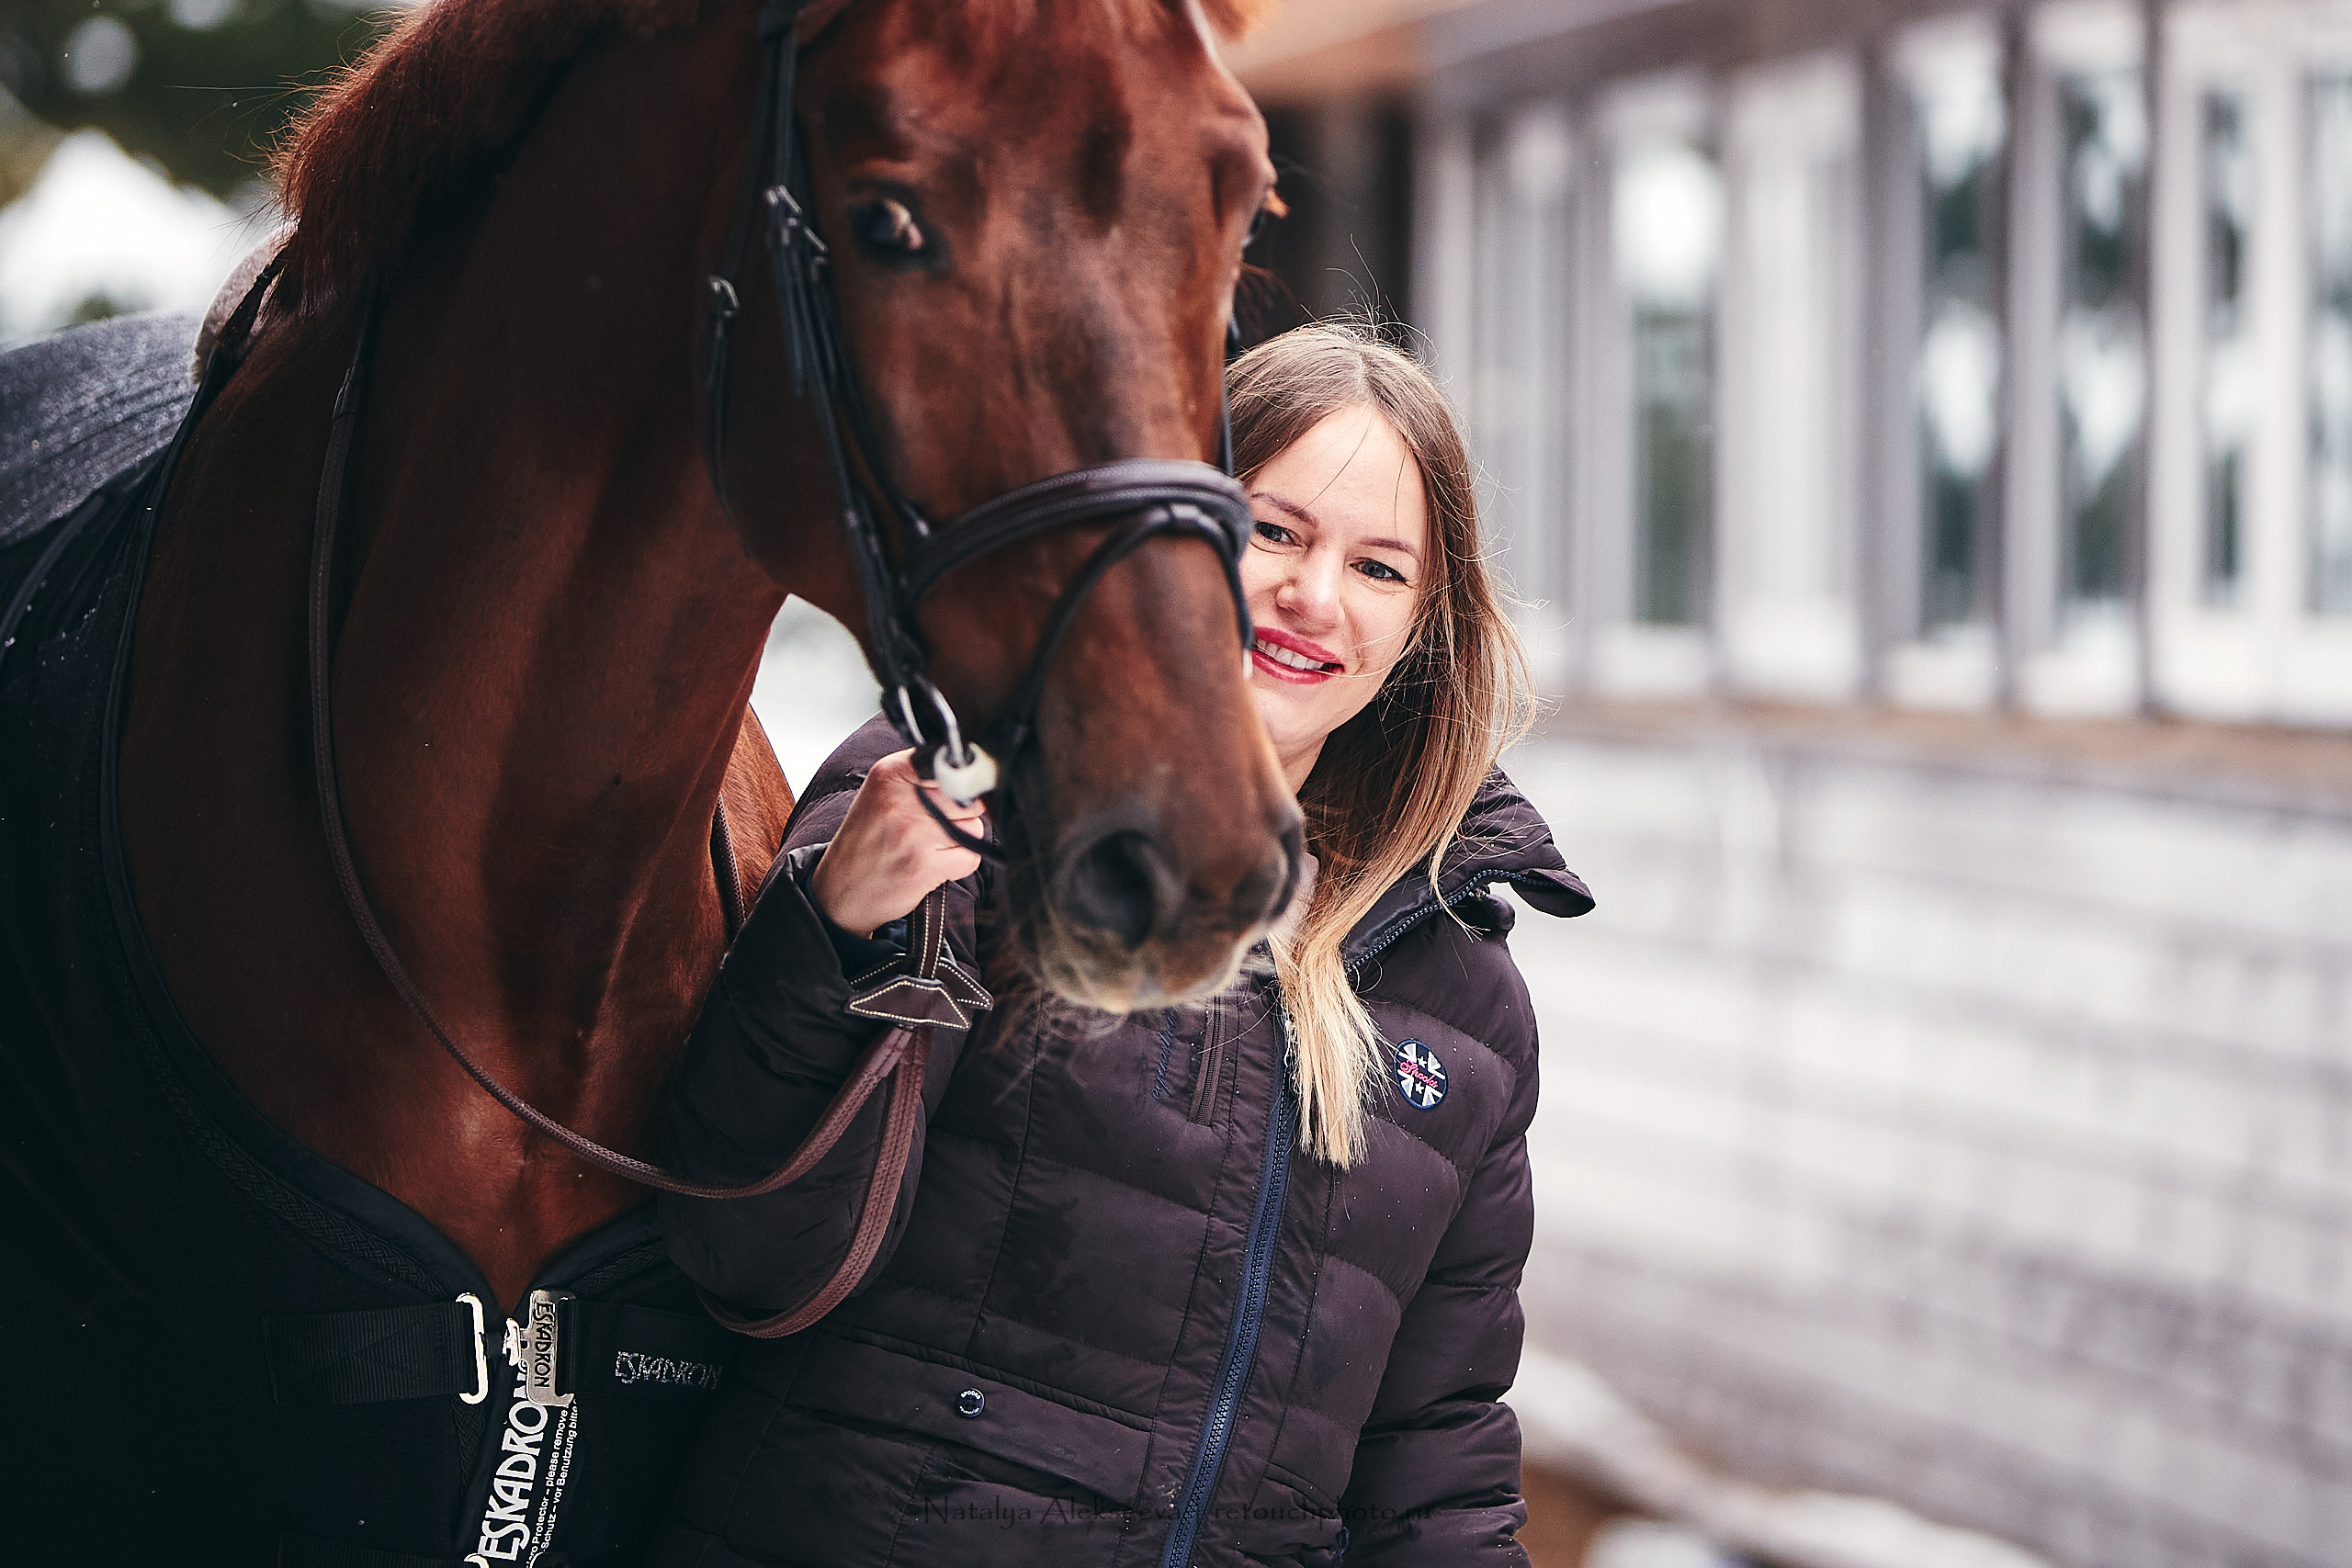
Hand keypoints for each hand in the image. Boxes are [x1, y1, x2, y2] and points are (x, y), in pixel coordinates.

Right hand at [809, 750, 985, 937]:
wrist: (839, 890)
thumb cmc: (867, 840)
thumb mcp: (883, 792)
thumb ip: (924, 778)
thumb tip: (976, 775)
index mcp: (891, 772)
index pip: (953, 765)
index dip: (958, 785)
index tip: (946, 799)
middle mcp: (901, 798)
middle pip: (969, 798)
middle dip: (960, 815)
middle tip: (932, 829)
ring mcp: (913, 832)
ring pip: (974, 827)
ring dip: (960, 842)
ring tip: (928, 847)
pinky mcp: (925, 864)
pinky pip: (970, 858)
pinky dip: (958, 865)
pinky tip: (932, 865)